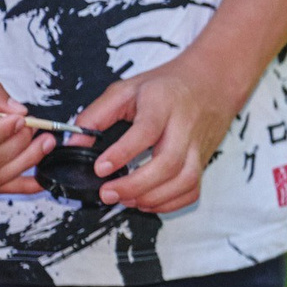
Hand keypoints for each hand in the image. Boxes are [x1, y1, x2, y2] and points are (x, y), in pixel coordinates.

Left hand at [76, 55, 242, 214]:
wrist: (212, 82)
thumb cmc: (166, 86)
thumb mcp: (126, 89)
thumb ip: (97, 115)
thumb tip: (74, 143)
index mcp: (162, 103)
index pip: (146, 131)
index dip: (122, 153)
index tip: (100, 168)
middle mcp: (184, 126)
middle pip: (168, 163)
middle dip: (136, 185)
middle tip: (108, 193)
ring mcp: (198, 147)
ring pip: (184, 181)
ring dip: (153, 197)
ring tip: (127, 200)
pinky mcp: (204, 161)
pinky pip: (193, 190)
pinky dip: (170, 203)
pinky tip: (148, 202)